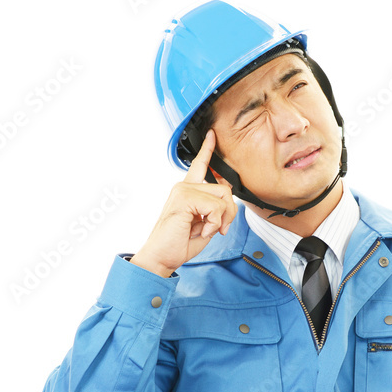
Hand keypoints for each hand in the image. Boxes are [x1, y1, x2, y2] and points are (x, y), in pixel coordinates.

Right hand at [129, 129, 237, 277]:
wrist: (161, 257)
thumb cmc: (179, 243)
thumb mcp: (205, 224)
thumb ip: (216, 210)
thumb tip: (230, 202)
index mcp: (187, 191)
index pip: (199, 166)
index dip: (207, 149)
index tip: (211, 135)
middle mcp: (184, 187)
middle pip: (225, 189)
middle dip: (229, 213)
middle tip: (218, 229)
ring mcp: (182, 190)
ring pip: (223, 197)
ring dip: (221, 220)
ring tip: (206, 230)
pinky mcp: (184, 198)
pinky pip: (216, 207)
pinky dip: (214, 223)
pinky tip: (200, 230)